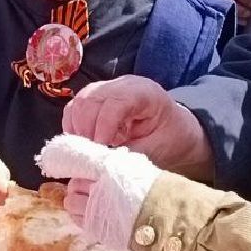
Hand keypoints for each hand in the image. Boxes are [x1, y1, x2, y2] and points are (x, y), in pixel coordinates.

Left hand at [36, 136, 163, 248]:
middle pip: (73, 183)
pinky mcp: (93, 227)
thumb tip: (100, 157)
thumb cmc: (149, 190)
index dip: (81, 167)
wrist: (160, 218)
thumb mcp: (133, 166)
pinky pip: (75, 218)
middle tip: (89, 187)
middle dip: (78, 184)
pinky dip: (78, 214)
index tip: (84, 170)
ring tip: (88, 201)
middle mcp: (97, 187)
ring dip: (75, 200)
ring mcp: (93, 208)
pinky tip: (90, 213)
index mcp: (107, 169)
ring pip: (69, 201)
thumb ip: (114, 161)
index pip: (81, 163)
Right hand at [63, 77, 214, 179]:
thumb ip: (130, 156)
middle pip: (91, 98)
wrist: (177, 128)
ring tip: (85, 151)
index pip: (115, 103)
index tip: (100, 149)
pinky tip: (82, 143)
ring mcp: (109, 88)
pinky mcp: (97, 98)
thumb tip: (102, 166)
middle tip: (90, 155)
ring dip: (76, 128)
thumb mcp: (157, 149)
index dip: (103, 126)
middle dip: (85, 129)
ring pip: (79, 101)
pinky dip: (73, 126)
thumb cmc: (172, 137)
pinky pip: (76, 107)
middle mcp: (123, 85)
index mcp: (145, 93)